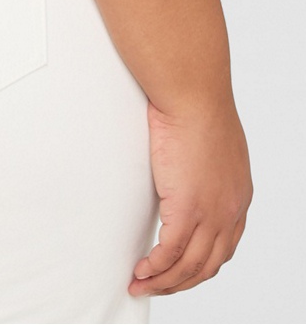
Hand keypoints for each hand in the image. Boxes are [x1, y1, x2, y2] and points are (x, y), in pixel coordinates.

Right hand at [129, 95, 251, 297]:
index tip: (181, 269)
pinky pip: (170, 253)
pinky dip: (155, 268)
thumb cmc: (197, 103)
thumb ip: (205, 162)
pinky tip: (141, 271)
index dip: (203, 263)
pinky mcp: (186, 209)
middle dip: (182, 282)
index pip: (225, 245)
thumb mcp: (212, 141)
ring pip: (189, 266)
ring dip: (164, 282)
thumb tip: (185, 164)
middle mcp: (230, 211)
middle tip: (158, 286)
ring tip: (141, 284)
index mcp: (239, 195)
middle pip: (209, 264)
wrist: (193, 93)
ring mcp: (211, 213)